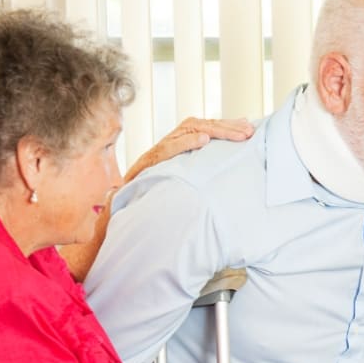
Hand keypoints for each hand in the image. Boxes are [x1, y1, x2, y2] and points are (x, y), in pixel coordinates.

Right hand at [62, 117, 254, 280]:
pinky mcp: (142, 171)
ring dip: (213, 131)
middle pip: (196, 127)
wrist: (114, 236)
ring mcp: (151, 160)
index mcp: (173, 159)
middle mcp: (162, 154)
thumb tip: (228, 190)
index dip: (224, 129)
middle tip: (249, 130)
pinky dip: (184, 143)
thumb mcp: (182, 202)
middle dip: (225, 127)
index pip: (200, 133)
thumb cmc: (149, 221)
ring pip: (183, 133)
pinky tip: (203, 141)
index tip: (248, 131)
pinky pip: (164, 152)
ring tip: (236, 134)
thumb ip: (199, 190)